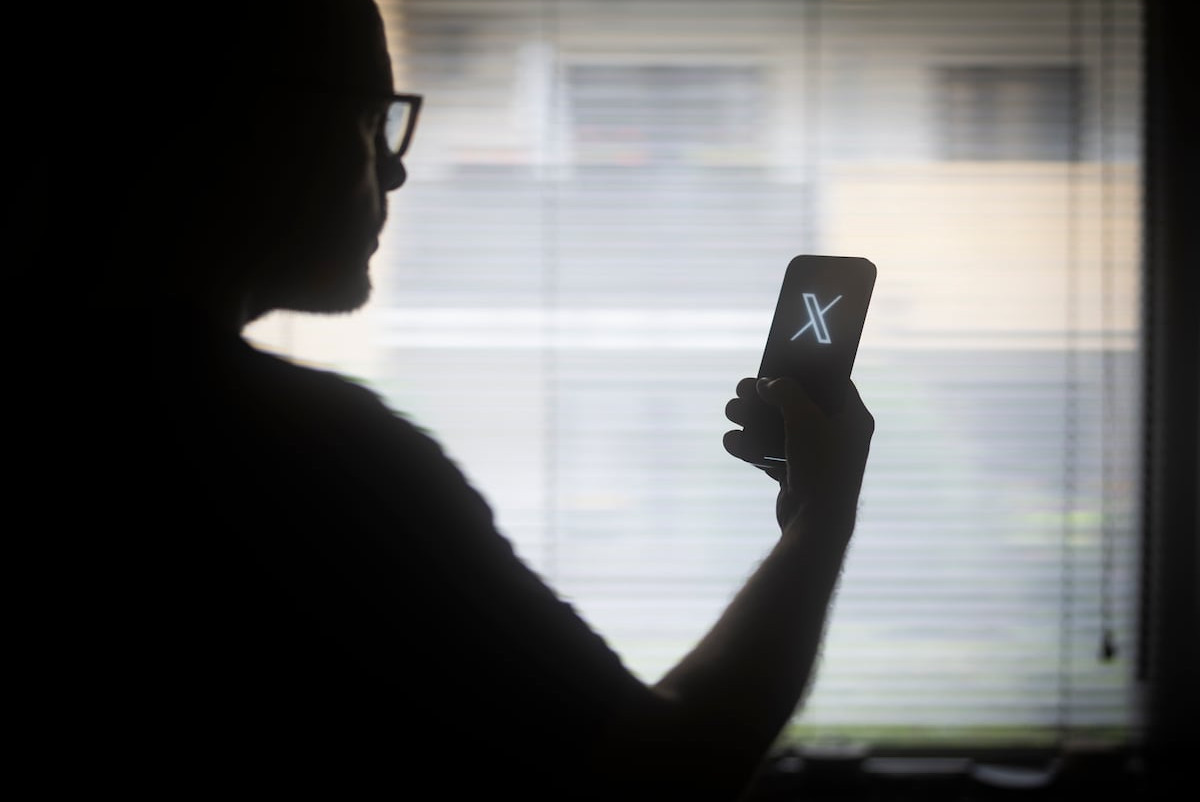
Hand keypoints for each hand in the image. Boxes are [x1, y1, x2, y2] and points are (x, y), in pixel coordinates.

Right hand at [724, 377, 873, 531]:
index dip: (809, 369)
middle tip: (744, 385)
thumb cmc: (819, 466)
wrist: (814, 525)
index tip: (785, 358)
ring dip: (753, 420)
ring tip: (731, 411)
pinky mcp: (797, 476)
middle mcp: (838, 437)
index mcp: (853, 419)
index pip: (834, 383)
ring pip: (780, 429)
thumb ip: (786, 391)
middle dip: (768, 396)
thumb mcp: (803, 417)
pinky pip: (772, 454)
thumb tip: (768, 383)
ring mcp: (816, 458)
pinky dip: (753, 447)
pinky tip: (734, 440)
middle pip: (799, 405)